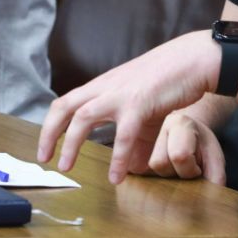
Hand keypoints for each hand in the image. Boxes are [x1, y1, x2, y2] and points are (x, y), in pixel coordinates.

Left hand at [37, 31, 217, 182]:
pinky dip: (117, 158)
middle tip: (44, 159)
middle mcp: (106, 88)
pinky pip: (123, 135)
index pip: (66, 102)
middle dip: (49, 133)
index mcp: (103, 86)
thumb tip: (133, 165)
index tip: (46, 147)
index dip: (52, 125)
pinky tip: (116, 177)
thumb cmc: (169, 80)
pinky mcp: (140, 103)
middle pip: (64, 106)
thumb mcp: (144, 109)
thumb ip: (136, 137)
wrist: (192, 60)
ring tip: (65, 167)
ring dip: (70, 143)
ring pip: (83, 117)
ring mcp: (121, 94)